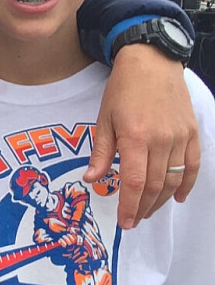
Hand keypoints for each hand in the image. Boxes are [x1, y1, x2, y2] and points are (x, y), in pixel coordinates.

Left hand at [86, 44, 198, 228]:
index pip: (134, 182)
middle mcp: (161, 140)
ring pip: (174, 179)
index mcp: (136, 138)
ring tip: (148, 211)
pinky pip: (193, 164)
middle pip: (155, 185)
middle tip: (134, 220)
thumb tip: (91, 180)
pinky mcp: (192, 132)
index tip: (125, 222)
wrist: (152, 62)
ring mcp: (180, 137)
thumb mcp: (104, 120)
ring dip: (162, 200)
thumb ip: (101, 153)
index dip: (130, 206)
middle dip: (143, 207)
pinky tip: (178, 197)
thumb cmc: (123, 90)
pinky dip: (187, 184)